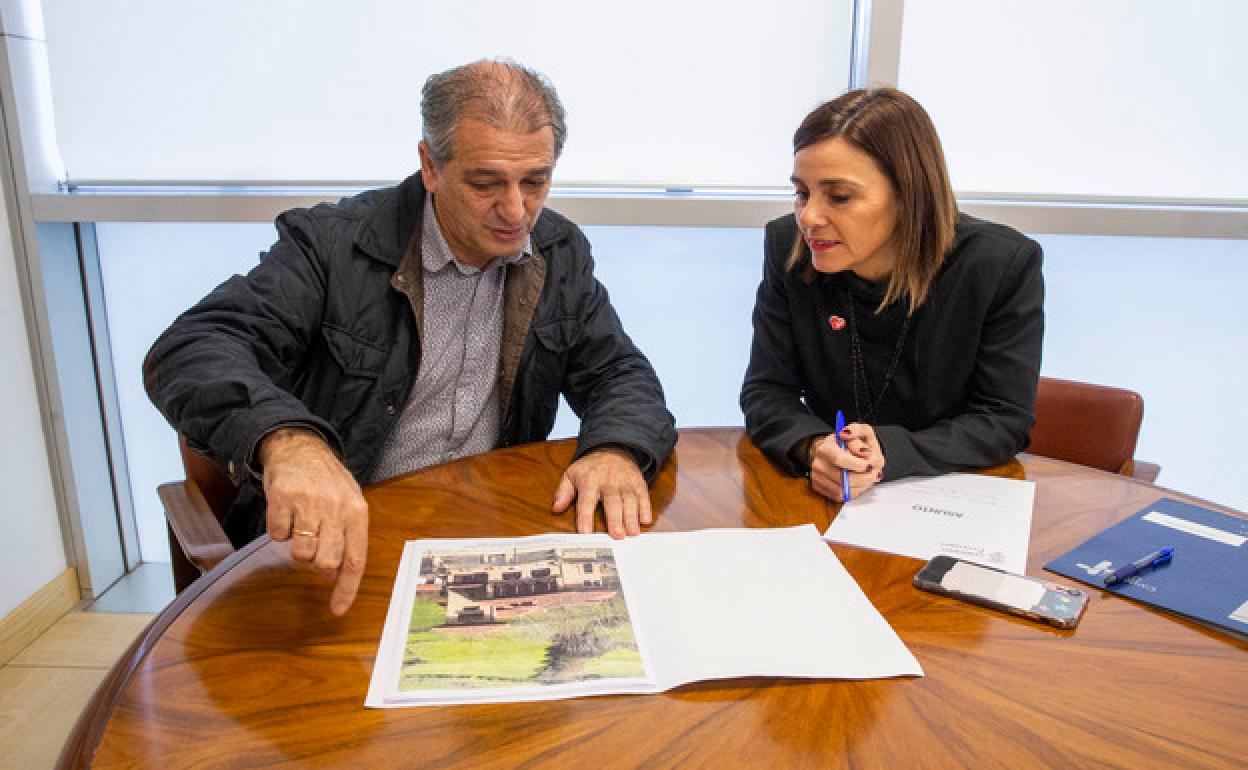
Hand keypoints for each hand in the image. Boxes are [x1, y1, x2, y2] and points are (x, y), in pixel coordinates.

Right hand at [260, 427, 368, 615]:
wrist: (300, 447)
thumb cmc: (327, 482)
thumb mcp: (349, 504)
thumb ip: (346, 538)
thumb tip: (334, 575)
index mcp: (358, 512)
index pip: (356, 559)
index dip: (347, 588)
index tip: (337, 610)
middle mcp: (336, 508)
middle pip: (326, 562)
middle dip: (317, 564)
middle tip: (315, 546)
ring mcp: (308, 502)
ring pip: (300, 553)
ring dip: (298, 547)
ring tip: (301, 525)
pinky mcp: (282, 498)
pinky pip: (277, 536)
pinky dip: (279, 530)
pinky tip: (287, 513)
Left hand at [551, 446, 651, 537]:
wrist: (613, 449)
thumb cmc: (590, 468)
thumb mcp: (571, 474)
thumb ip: (563, 492)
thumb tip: (556, 508)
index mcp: (589, 480)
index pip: (586, 501)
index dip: (586, 517)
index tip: (586, 533)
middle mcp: (609, 481)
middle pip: (612, 502)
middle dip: (615, 519)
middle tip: (617, 536)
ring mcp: (625, 482)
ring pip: (629, 500)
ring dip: (631, 517)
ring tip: (632, 533)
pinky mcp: (638, 483)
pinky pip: (643, 495)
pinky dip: (645, 508)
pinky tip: (645, 520)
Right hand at [809, 422, 885, 500]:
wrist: (832, 450)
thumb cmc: (847, 442)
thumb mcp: (858, 432)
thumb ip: (861, 434)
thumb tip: (864, 452)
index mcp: (825, 448)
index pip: (840, 460)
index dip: (858, 464)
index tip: (868, 464)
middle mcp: (818, 464)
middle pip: (843, 479)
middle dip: (864, 477)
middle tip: (873, 471)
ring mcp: (817, 477)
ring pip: (843, 491)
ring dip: (861, 486)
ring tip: (868, 476)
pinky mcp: (819, 488)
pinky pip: (840, 496)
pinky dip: (854, 491)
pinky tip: (859, 482)